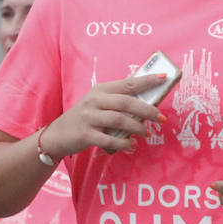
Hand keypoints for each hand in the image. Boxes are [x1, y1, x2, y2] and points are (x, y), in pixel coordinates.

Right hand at [44, 74, 167, 157]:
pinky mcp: (85, 134)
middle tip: (161, 118)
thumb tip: (147, 102)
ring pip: (119, 120)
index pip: (128, 83)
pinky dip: (123, 143)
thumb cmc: (86, 117)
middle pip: (126, 102)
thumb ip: (118, 101)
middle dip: (147, 110)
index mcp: (101, 90)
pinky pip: (108, 139)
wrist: (58, 134)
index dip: (147, 81)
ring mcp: (89, 117)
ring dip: (136, 128)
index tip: (164, 78)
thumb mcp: (98, 103)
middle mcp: (94, 100)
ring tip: (146, 133)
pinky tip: (132, 145)